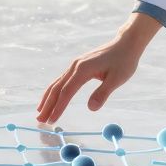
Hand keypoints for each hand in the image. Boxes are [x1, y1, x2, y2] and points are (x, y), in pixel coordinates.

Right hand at [35, 14, 160, 124]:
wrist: (126, 44)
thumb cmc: (124, 61)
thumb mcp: (117, 79)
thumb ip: (102, 93)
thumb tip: (91, 109)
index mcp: (83, 69)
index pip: (67, 91)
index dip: (58, 107)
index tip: (52, 120)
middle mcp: (75, 66)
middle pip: (57, 88)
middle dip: (48, 105)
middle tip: (40, 121)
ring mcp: (75, 65)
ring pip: (57, 83)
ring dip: (48, 99)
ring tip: (39, 112)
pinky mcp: (78, 66)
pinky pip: (62, 80)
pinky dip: (54, 91)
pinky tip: (50, 99)